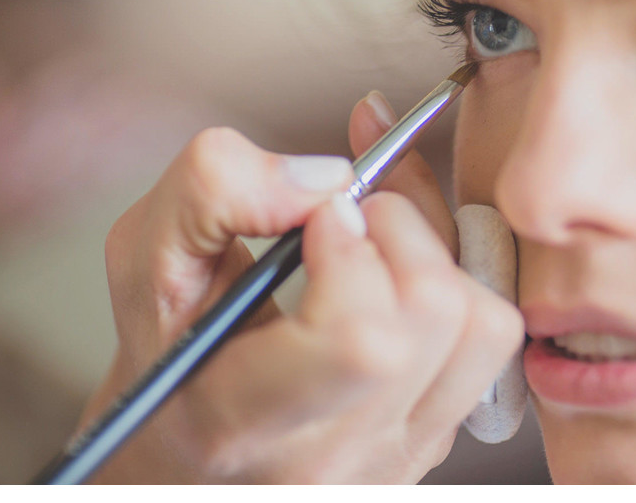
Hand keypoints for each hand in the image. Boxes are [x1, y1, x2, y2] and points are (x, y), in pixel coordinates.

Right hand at [79, 92, 524, 482]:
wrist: (184, 451)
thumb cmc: (166, 356)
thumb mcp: (147, 260)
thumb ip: (215, 192)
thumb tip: (331, 179)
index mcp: (247, 424)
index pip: (361, 342)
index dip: (354, 251)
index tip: (320, 214)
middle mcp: (337, 456)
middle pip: (437, 318)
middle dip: (402, 229)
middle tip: (348, 214)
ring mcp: (398, 455)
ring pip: (483, 326)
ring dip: (438, 253)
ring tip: (377, 239)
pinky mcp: (436, 438)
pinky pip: (489, 340)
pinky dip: (459, 280)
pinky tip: (400, 270)